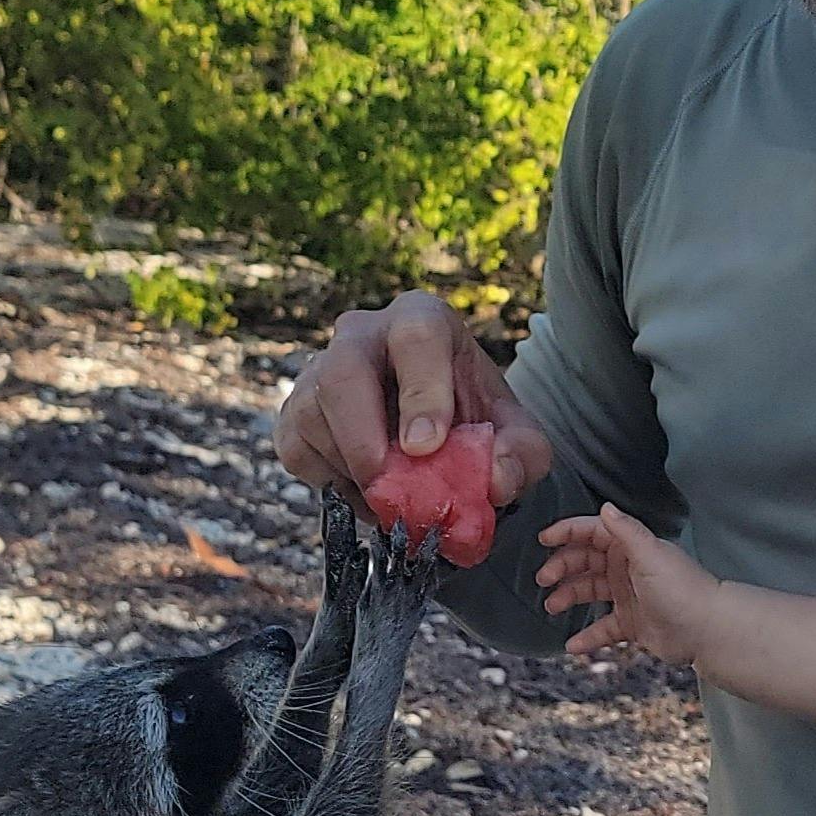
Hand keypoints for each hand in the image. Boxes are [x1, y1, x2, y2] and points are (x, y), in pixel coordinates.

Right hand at [273, 290, 554, 510]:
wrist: (432, 431)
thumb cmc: (472, 419)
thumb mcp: (514, 435)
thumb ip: (522, 454)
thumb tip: (497, 482)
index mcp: (421, 320)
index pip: (416, 338)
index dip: (421, 393)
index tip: (427, 448)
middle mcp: (362, 333)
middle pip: (344, 371)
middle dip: (364, 436)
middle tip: (389, 486)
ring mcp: (319, 369)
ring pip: (315, 415)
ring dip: (352, 469)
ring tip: (394, 494)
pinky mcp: (294, 412)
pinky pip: (297, 449)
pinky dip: (332, 482)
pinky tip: (367, 488)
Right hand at [534, 504, 718, 662]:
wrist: (706, 629)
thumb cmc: (681, 589)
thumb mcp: (650, 554)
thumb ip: (626, 531)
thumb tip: (606, 508)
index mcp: (631, 548)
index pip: (593, 533)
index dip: (568, 533)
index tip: (544, 539)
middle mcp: (627, 569)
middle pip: (586, 562)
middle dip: (562, 567)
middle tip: (544, 579)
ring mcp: (628, 596)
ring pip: (590, 592)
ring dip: (568, 597)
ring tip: (551, 607)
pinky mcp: (632, 624)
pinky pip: (603, 629)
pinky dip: (587, 636)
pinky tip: (572, 645)